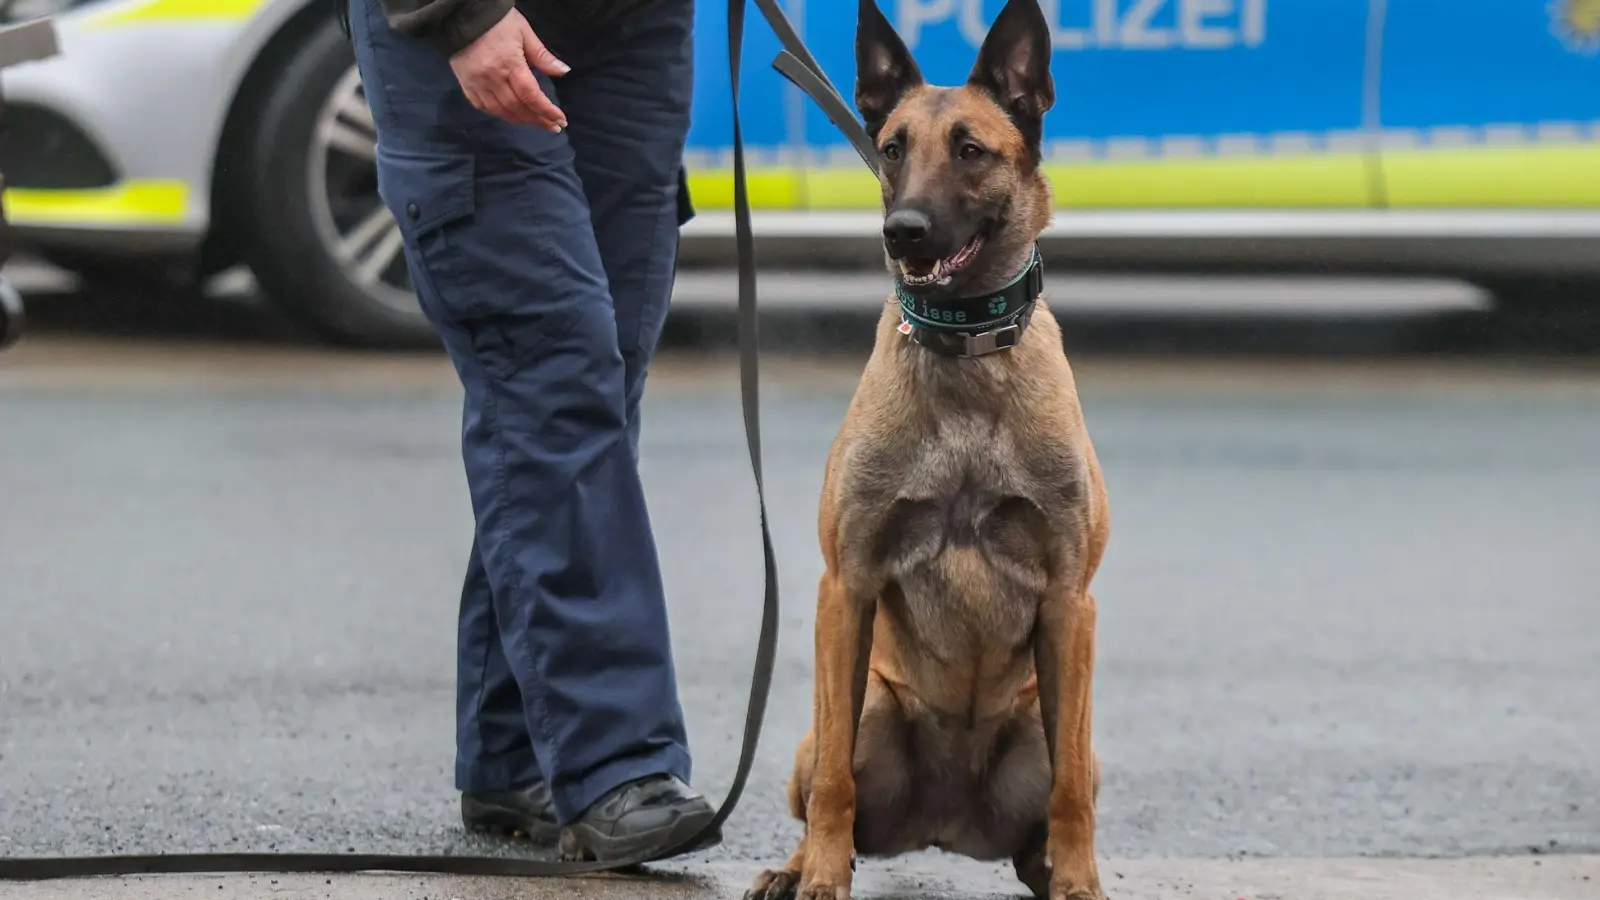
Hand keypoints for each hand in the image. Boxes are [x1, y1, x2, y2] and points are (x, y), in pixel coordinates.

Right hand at [449, 8, 568, 129]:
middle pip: (517, 107)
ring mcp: (477, 84)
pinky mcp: (465, 85)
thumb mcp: (524, 32)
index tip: (561, 120)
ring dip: (520, 120)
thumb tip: (564, 72)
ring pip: (501, 111)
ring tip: (535, 121)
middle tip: (553, 126)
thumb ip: (542, 56)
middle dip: (537, 119)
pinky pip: (483, 107)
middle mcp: (492, 78)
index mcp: (510, 64)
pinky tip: (511, 115)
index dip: (547, 111)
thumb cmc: (498, 21)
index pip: (531, 95)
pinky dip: (499, 114)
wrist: (462, 14)